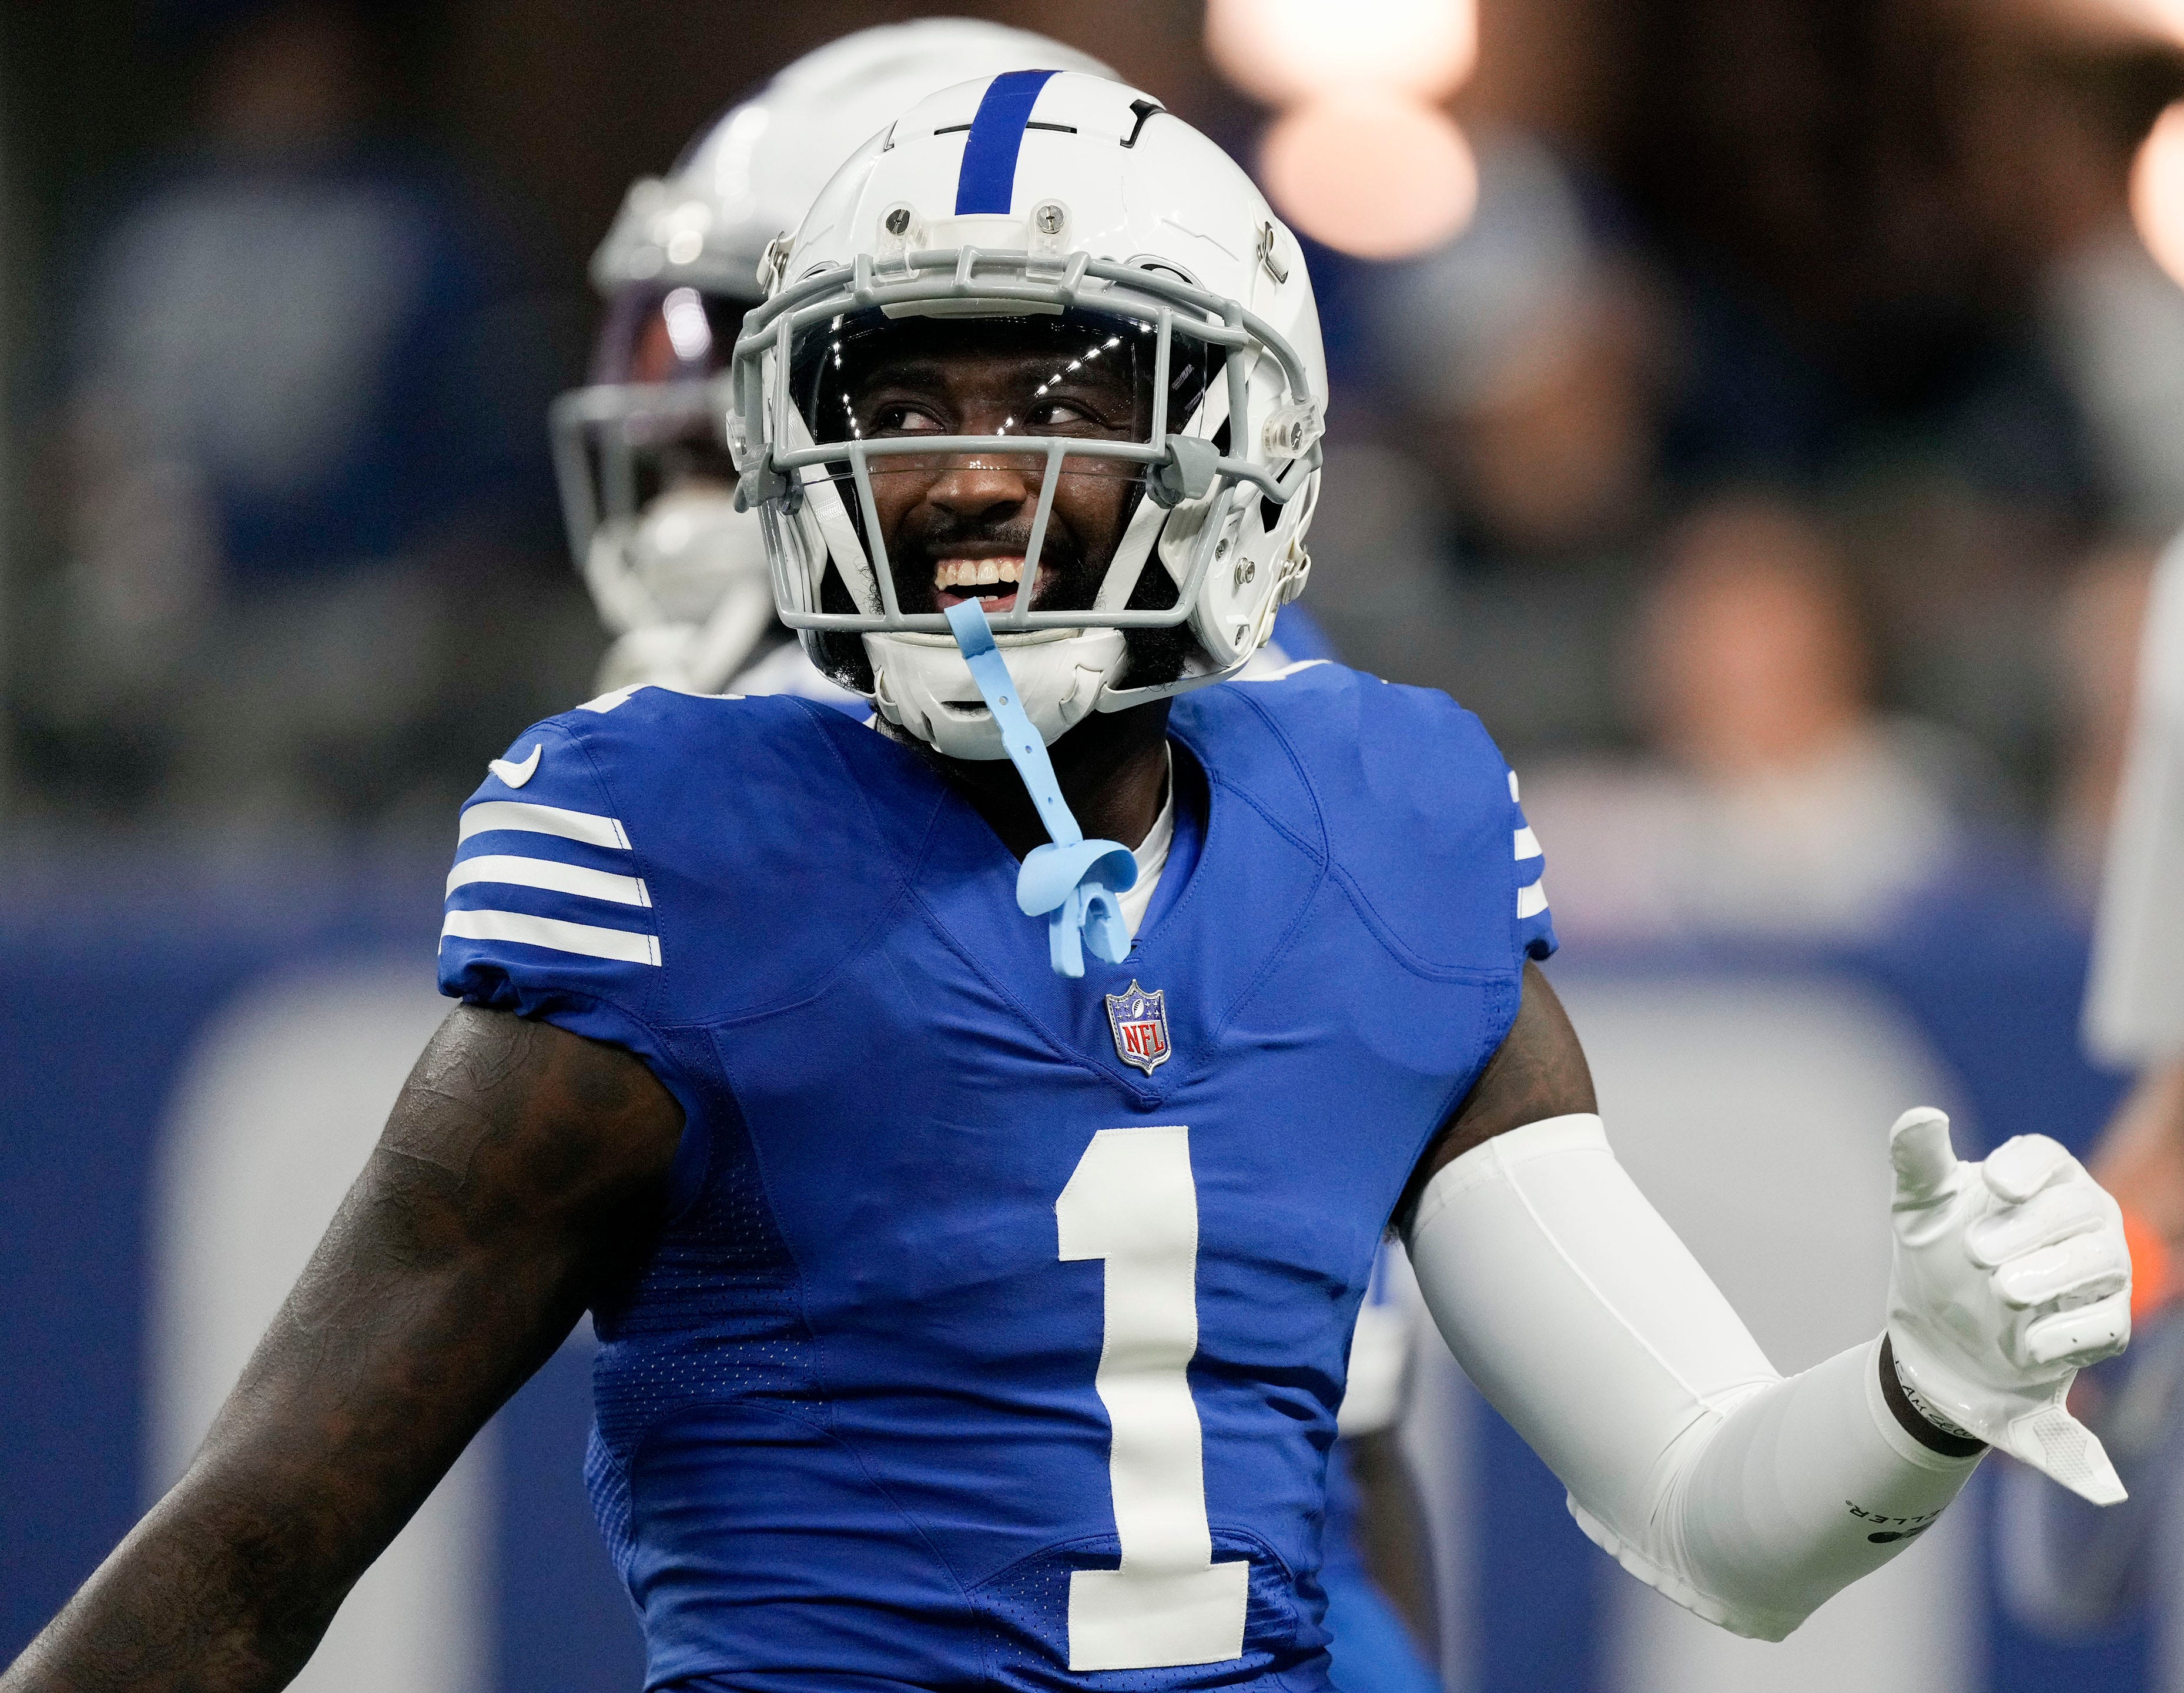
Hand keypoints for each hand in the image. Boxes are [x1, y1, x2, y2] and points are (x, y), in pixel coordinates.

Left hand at [1887, 1108, 2129, 1504]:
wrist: (1946, 1336)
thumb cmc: (1941, 1254)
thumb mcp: (1919, 1207)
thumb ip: (1919, 1161)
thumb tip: (1921, 1114)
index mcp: (2041, 1175)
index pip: (2046, 1156)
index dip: (2025, 1167)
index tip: (1996, 1183)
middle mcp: (2084, 1214)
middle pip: (2076, 1208)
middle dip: (2029, 1227)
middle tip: (1976, 1251)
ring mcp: (2104, 1268)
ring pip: (2100, 1261)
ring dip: (2051, 1276)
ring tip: (2002, 1290)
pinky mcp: (2107, 1324)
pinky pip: (2104, 1325)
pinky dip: (2066, 1334)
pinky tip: (2025, 1344)